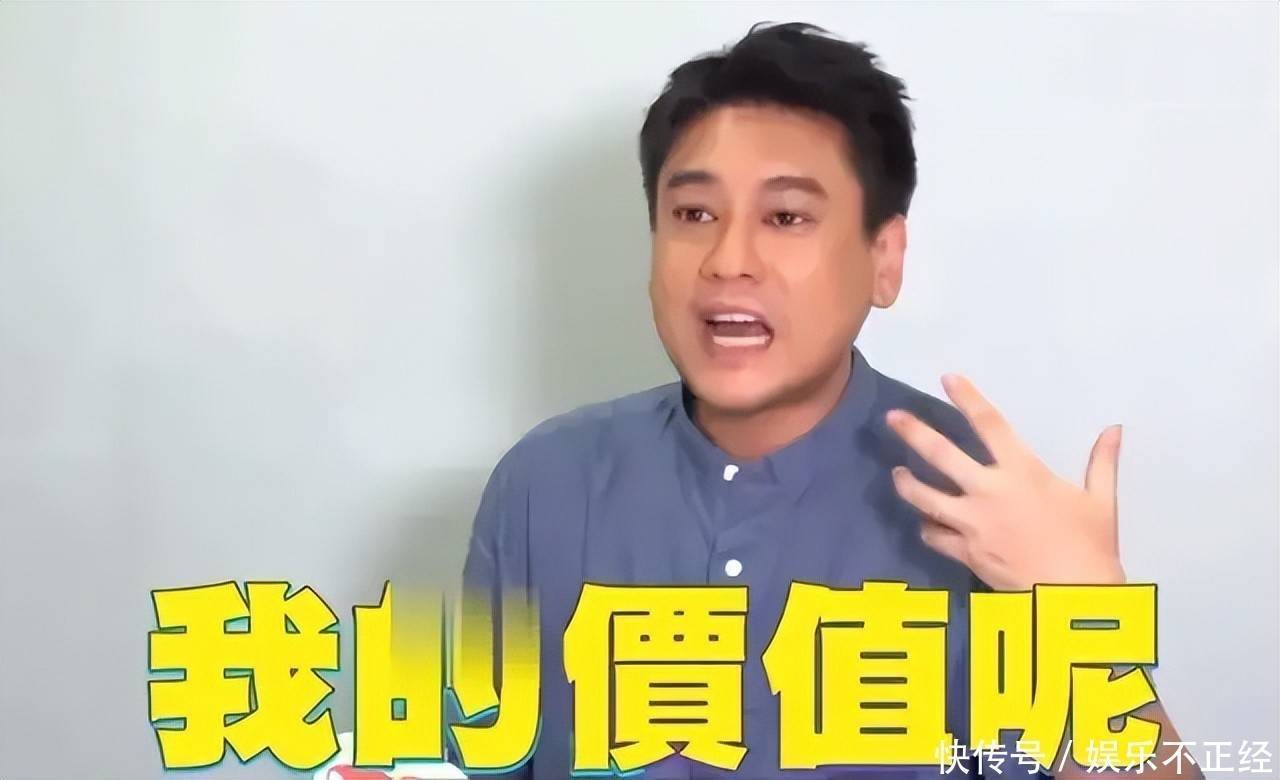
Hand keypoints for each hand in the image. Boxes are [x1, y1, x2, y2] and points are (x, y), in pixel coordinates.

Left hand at [886, 374, 1126, 590]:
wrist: (1073, 598)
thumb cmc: (1091, 547)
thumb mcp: (1101, 502)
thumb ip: (1102, 463)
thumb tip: (1114, 430)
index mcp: (1023, 472)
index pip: (990, 424)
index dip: (967, 398)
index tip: (948, 379)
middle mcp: (990, 491)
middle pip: (941, 454)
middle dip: (914, 433)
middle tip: (892, 418)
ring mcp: (972, 523)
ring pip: (925, 497)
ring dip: (907, 483)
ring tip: (898, 474)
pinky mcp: (965, 552)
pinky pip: (934, 536)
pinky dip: (927, 527)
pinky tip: (924, 522)